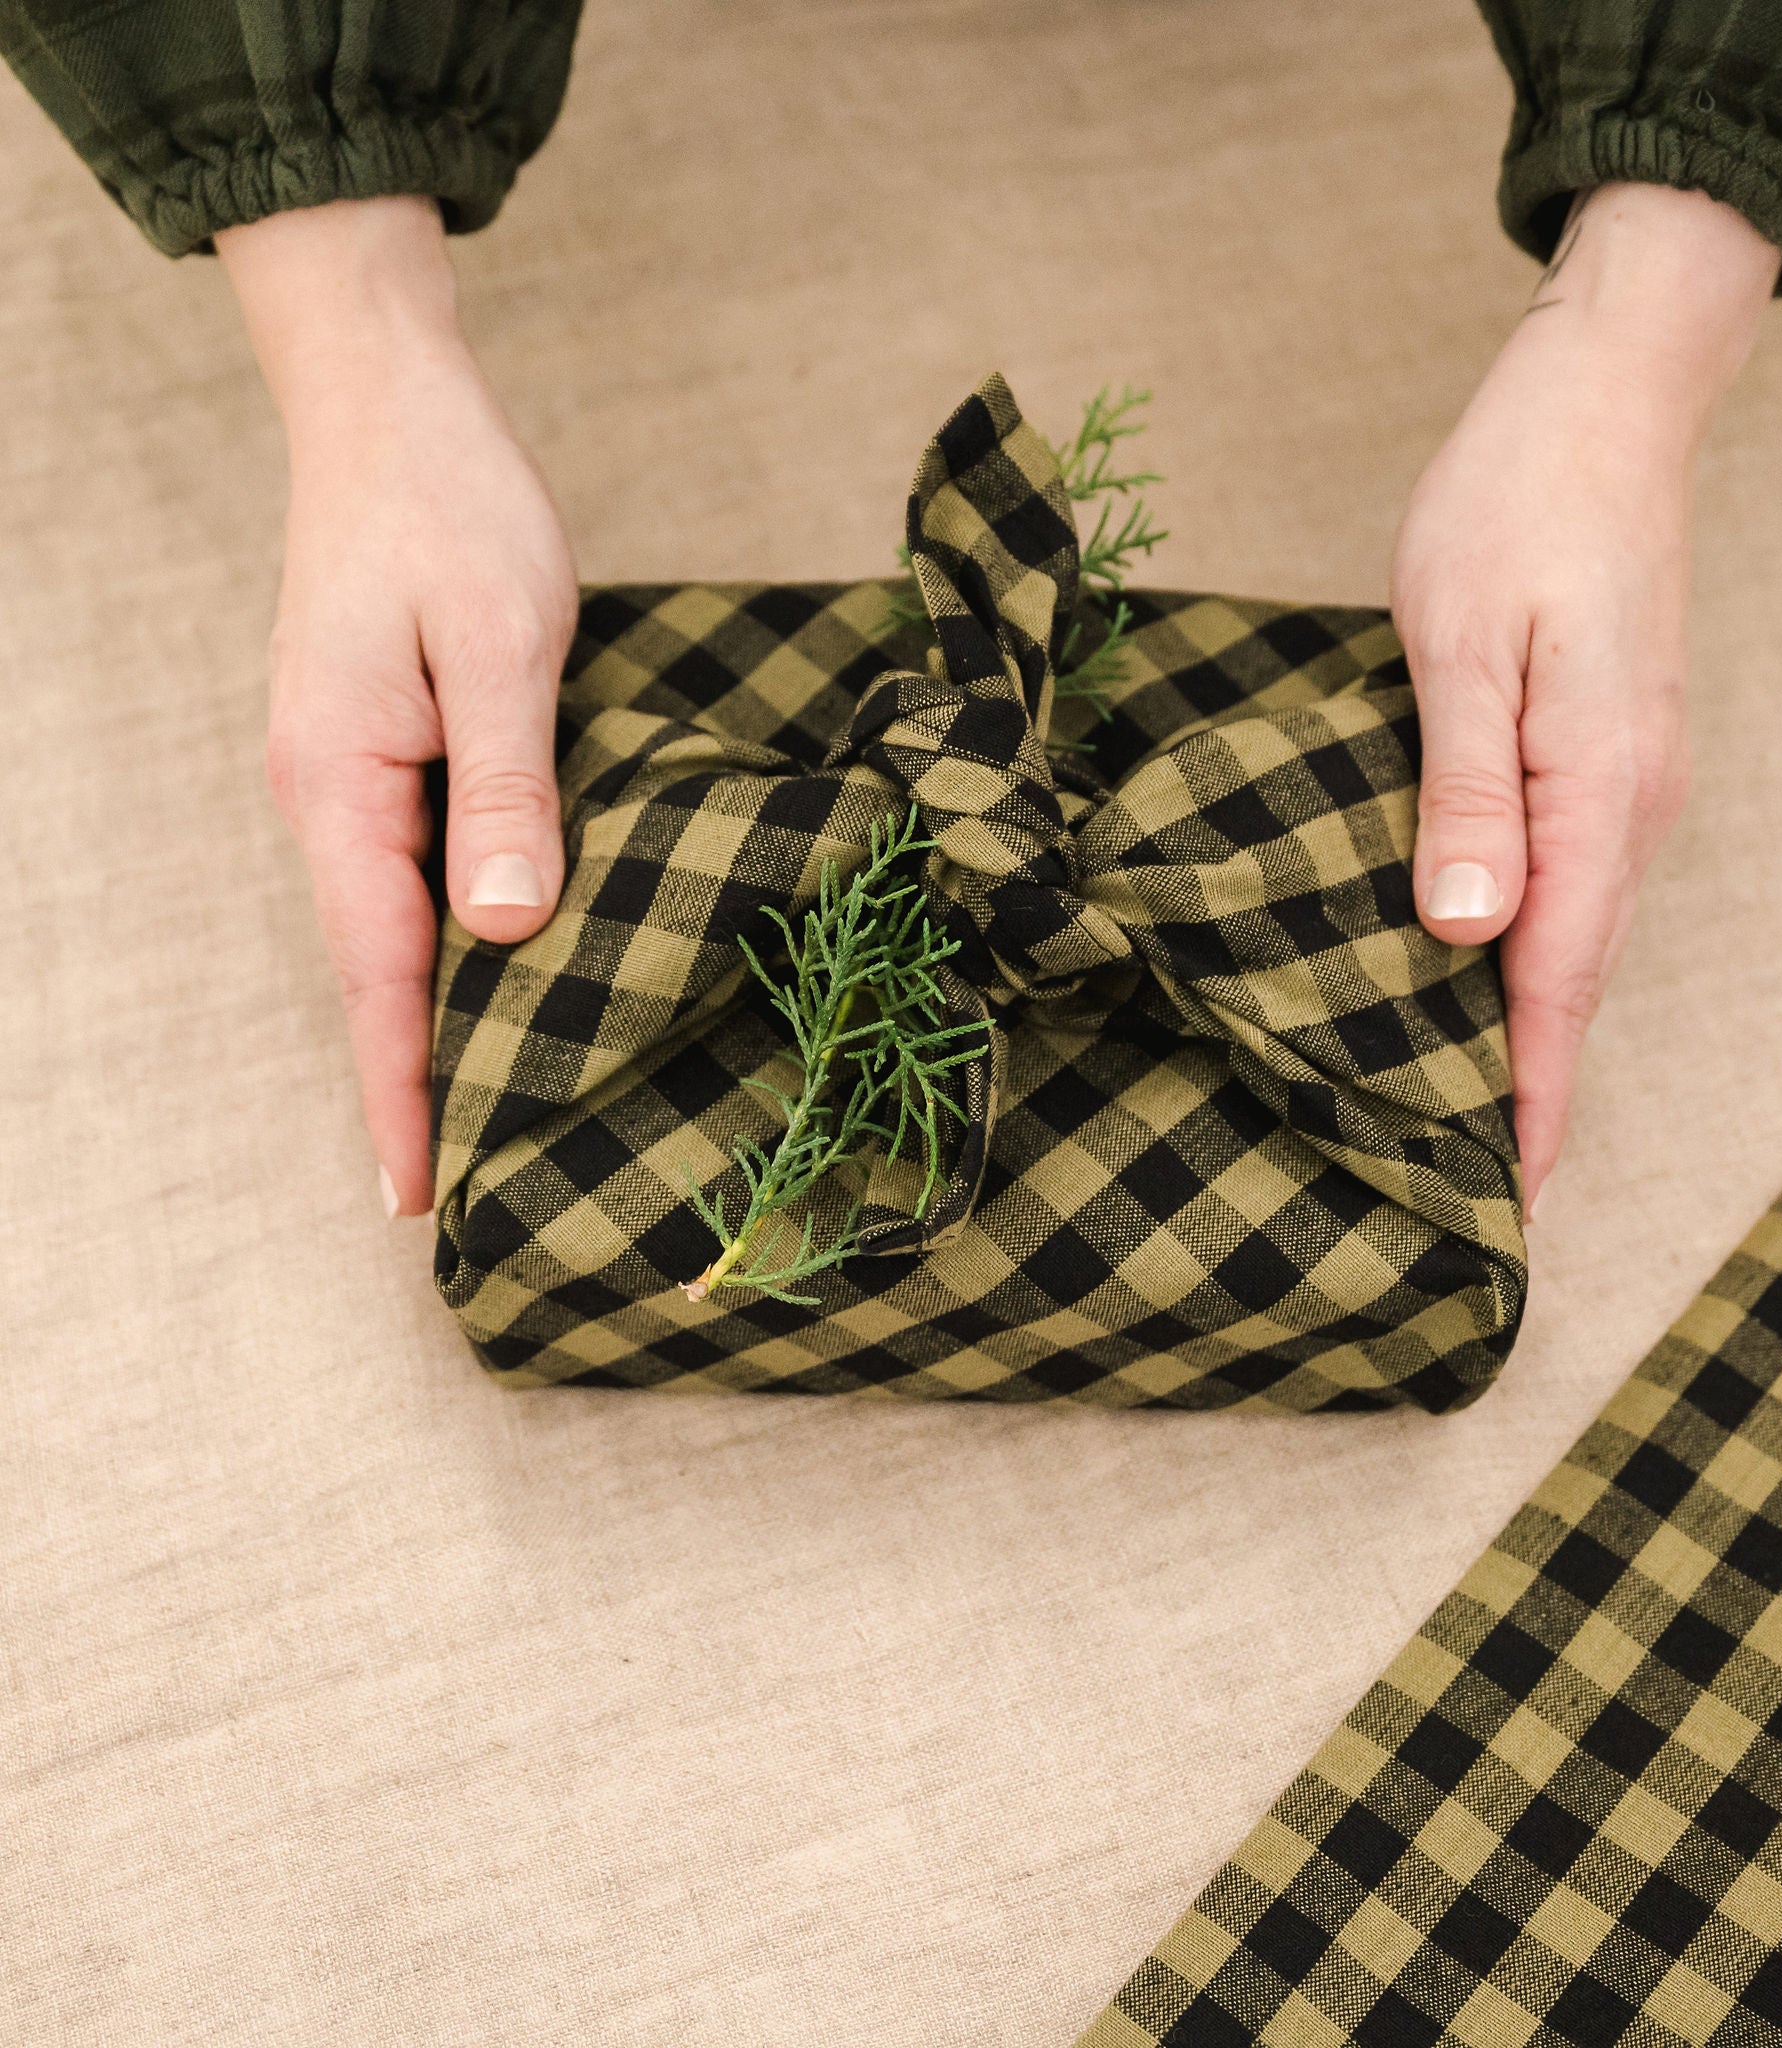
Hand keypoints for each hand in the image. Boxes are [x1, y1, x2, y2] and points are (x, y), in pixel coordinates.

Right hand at [219, 198, 577, 1217]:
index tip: (420, 1195)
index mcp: (342, 785)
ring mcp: (350, 776)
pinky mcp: (384, 752)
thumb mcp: (501, 644)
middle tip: (462, 1195)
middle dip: (414, 1079)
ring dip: (431, 1022)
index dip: (404, 1086)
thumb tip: (510, 927)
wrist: (391, 411)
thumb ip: (509, 786)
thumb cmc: (451, 513)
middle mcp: (329, 796)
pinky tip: (493, 982)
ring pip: (394, 929)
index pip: (379, 973)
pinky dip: (446, 945)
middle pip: (375, 969)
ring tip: (483, 1118)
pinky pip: (411, 874)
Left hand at [1391, 183, 1778, 1214]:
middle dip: (1534, 1083)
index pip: (1557, 980)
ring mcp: (1628, 776)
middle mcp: (1629, 802)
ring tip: (1477, 1107)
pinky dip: (1538, 947)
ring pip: (1580, 933)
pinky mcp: (1609, 748)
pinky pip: (1578, 880)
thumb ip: (1465, 792)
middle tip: (1478, 1184)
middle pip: (1577, 975)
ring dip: (1534, 1022)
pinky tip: (1489, 969)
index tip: (1508, 1193)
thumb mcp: (1460, 641)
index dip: (1531, 1093)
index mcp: (1594, 790)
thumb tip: (1462, 931)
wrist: (1608, 396)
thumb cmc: (1517, 500)